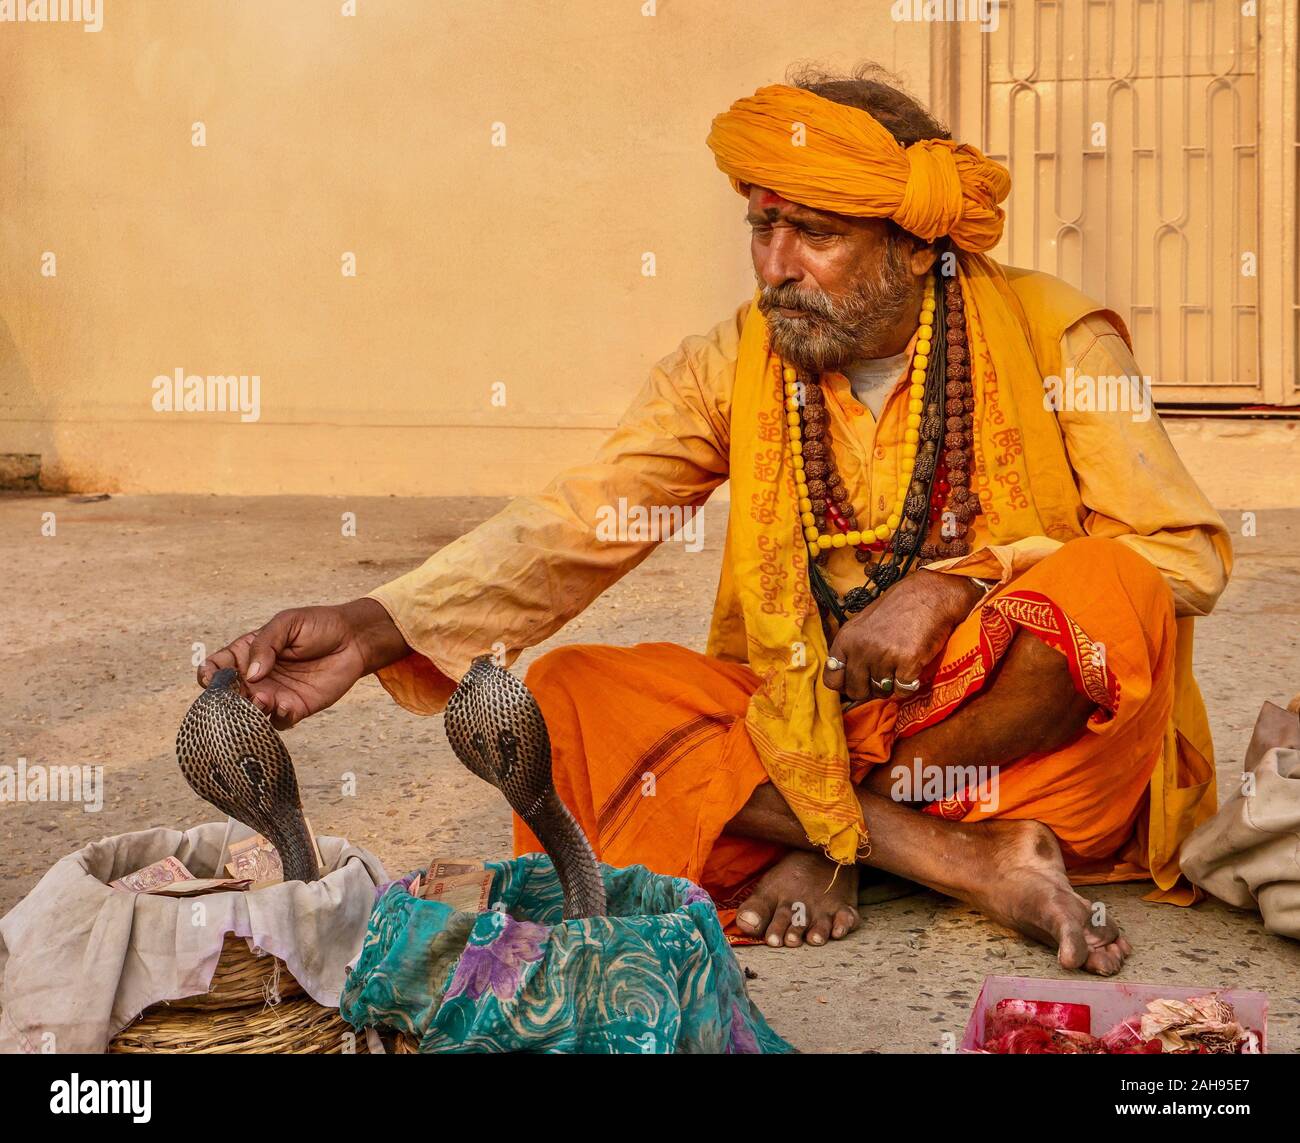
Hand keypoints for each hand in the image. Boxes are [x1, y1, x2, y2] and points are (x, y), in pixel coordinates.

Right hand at [197, 598, 409, 728]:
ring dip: (252, 712)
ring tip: (265, 699)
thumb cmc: (318, 626)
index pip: (216, 668)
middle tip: (241, 693)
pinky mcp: (295, 708)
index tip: (211, 678)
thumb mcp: (287, 624)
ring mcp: (274, 695)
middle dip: (229, 699)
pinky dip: (279, 718)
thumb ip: (265, 644)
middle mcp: (256, 678)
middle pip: (229, 696)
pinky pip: (280, 722)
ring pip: (251, 714)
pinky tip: (288, 706)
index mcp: (246, 653)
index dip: (208, 675)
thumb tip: (251, 674)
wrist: (354, 639)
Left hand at [823, 571, 984, 700]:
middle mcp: (861, 648)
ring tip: (898, 668)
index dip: (844, 685)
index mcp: (846, 639)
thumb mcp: (862, 624)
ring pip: (881, 692)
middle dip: (868, 690)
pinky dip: (908, 686)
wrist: (929, 596)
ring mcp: (884, 656)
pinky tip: (911, 670)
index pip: (831, 679)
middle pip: (856, 691)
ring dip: (890, 686)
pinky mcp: (908, 663)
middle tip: (881, 677)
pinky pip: (903, 691)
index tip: (855, 683)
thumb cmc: (897, 610)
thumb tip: (843, 680)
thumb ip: (850, 649)